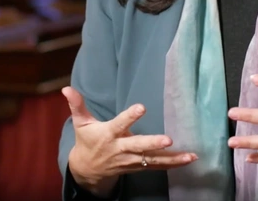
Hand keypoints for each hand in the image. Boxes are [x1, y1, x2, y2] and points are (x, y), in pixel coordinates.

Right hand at [63, 86, 197, 196]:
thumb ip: (77, 104)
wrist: (88, 170)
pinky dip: (174, 164)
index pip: (119, 124)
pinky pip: (158, 166)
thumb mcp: (80, 123)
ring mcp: (131, 160)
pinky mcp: (139, 166)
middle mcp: (121, 148)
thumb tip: (66, 87)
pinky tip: (190, 160)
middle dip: (153, 143)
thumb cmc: (87, 141)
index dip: (130, 116)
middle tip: (168, 139)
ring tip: (190, 155)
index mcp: (108, 134)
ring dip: (172, 158)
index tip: (141, 107)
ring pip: (153, 160)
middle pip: (139, 146)